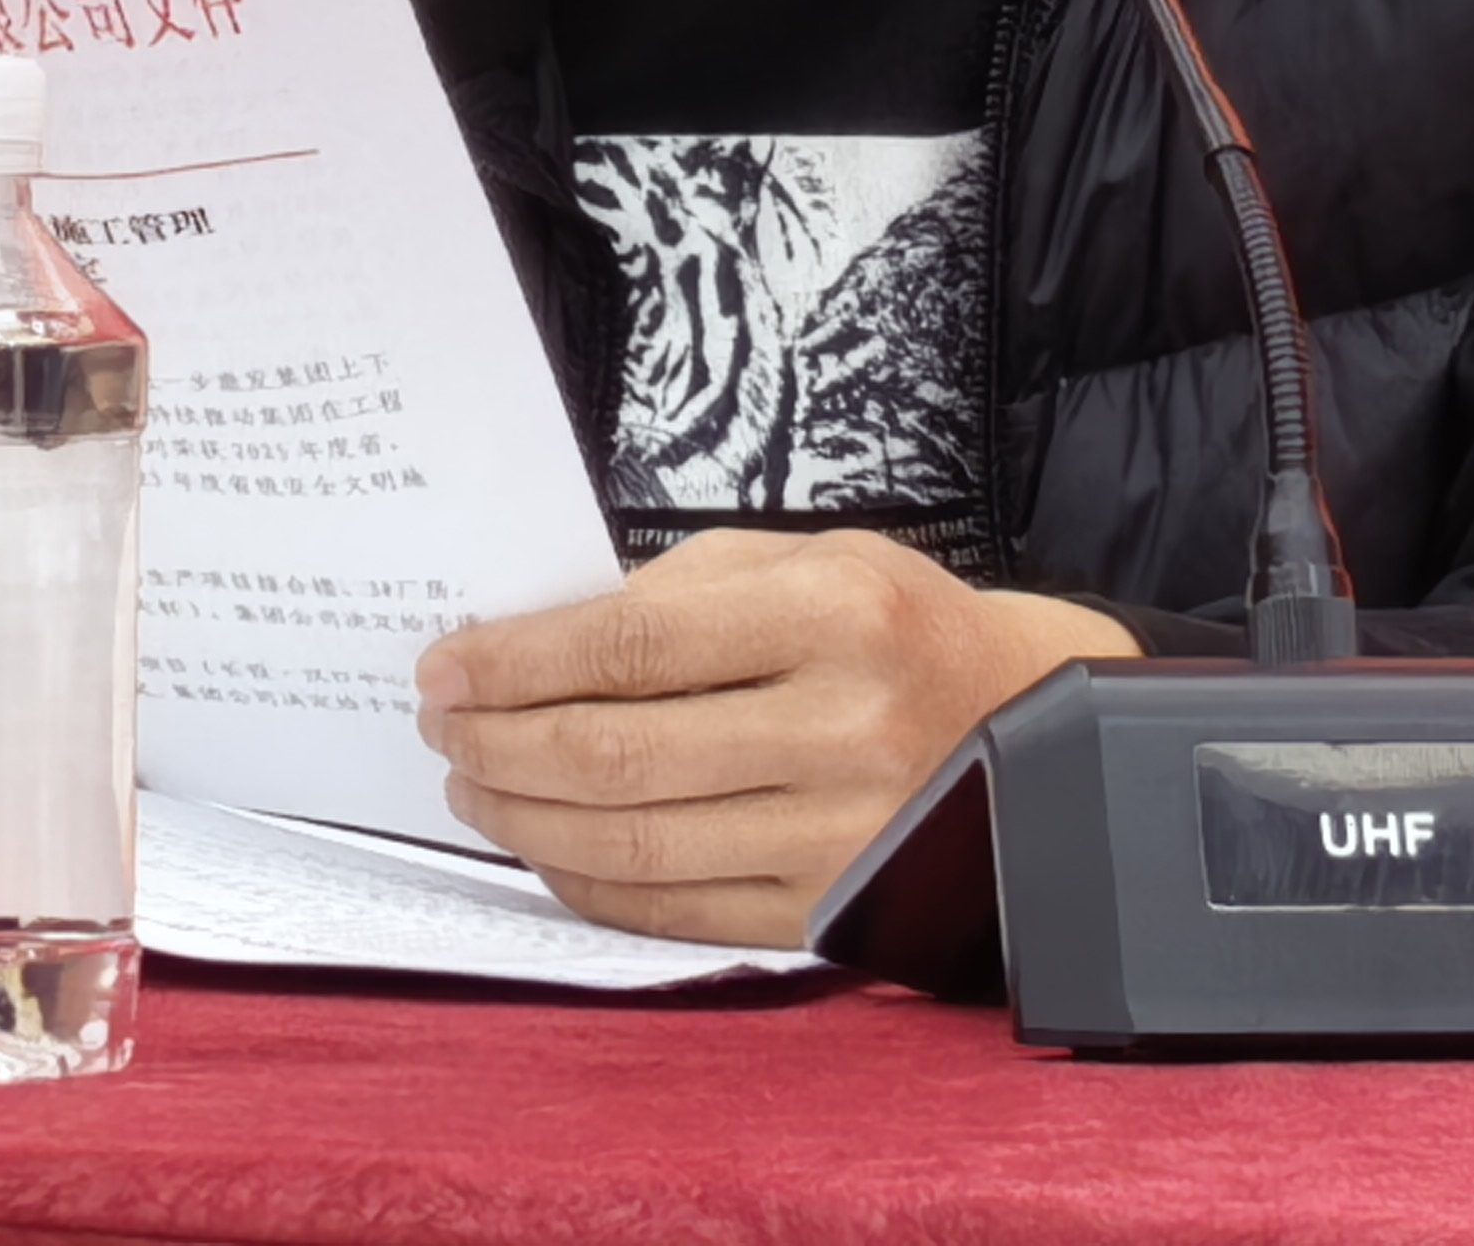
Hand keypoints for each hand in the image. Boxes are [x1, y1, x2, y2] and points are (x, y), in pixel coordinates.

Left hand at [414, 528, 1134, 946]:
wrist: (1030, 727)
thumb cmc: (896, 629)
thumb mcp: (807, 561)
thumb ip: (675, 595)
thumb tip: (531, 645)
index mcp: (832, 613)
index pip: (629, 647)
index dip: (515, 663)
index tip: (445, 665)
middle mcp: (840, 729)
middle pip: (618, 754)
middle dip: (500, 742)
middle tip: (442, 727)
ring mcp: (838, 834)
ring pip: (635, 844)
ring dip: (525, 819)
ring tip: (471, 786)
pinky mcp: (831, 912)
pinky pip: (676, 912)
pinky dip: (587, 882)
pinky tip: (543, 847)